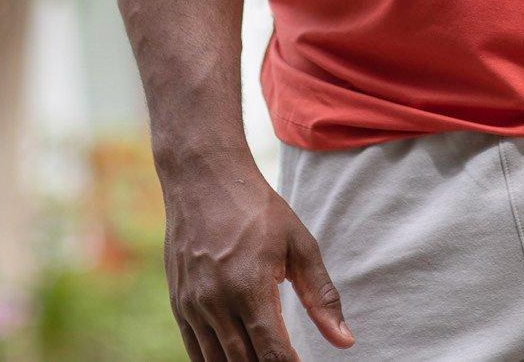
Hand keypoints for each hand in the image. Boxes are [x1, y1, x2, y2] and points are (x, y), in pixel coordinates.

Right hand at [161, 162, 352, 359]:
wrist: (204, 180)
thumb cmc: (258, 210)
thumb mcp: (299, 244)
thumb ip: (321, 296)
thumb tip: (344, 341)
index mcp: (249, 287)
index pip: (272, 352)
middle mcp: (216, 302)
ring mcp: (193, 306)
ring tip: (265, 361)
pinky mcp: (179, 304)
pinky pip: (195, 350)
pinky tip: (236, 360)